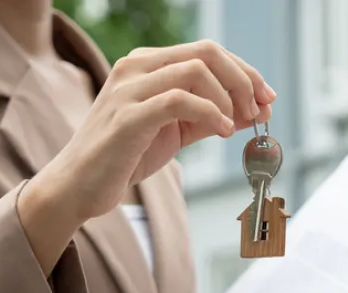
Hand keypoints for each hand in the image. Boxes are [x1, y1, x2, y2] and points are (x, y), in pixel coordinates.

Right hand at [24, 39, 273, 224]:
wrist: (80, 186)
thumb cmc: (127, 156)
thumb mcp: (175, 130)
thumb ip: (209, 115)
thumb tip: (254, 110)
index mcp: (148, 64)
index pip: (208, 51)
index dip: (245, 72)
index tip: (267, 98)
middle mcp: (137, 67)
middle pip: (207, 52)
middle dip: (244, 80)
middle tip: (259, 111)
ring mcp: (130, 88)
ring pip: (197, 70)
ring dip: (230, 98)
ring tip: (238, 126)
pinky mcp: (128, 116)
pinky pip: (180, 100)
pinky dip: (211, 113)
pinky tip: (223, 132)